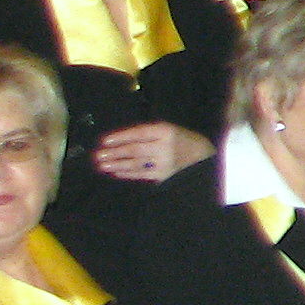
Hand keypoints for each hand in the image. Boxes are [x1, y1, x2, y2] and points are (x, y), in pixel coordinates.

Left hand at [92, 122, 213, 183]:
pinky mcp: (164, 175)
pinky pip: (142, 174)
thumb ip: (149, 132)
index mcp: (166, 131)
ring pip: (136, 163)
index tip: (105, 140)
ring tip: (103, 165)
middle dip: (115, 153)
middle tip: (99, 155)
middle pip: (135, 150)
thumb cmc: (184, 140)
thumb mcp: (170, 129)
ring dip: (118, 164)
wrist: (205, 157)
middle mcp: (164, 147)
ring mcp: (164, 163)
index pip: (139, 134)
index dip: (121, 137)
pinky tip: (117, 173)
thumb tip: (122, 139)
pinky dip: (128, 173)